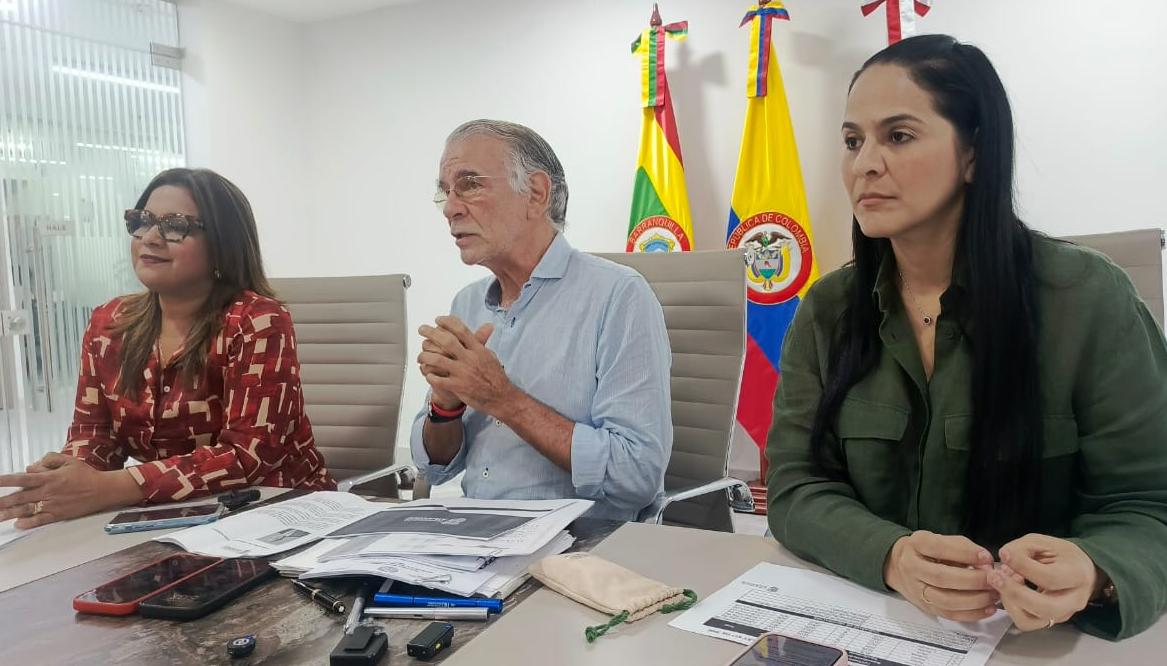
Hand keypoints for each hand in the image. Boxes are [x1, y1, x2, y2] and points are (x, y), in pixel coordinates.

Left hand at [0, 453, 143, 527]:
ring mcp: (52, 505)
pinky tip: (18, 524)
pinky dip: (29, 523)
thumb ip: (49, 459)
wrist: (103, 490)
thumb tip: (31, 466)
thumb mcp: (69, 460)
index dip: (6, 480)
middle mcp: (48, 492)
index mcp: (49, 478)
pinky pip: (40, 520)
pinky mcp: (58, 515)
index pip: (22, 479)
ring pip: (26, 510)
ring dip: (9, 514)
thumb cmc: (86, 474)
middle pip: (20, 497)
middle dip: (2, 501)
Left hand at [417, 316, 511, 414]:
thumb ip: (483, 342)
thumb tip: (487, 326)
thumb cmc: (496, 377)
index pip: (461, 330)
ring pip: (438, 360)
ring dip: (426, 356)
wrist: (500, 397)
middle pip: (447, 341)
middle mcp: (469, 359)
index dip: (447, 323)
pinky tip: (427, 374)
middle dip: (431, 333)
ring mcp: (462, 373)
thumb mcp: (491, 356)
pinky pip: (438, 380)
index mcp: (478, 350)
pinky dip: (430, 376)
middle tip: (422, 329)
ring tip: (421, 355)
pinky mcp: (457, 386)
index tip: (438, 320)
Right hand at [884, 531, 997, 621]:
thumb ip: (961, 547)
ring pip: (946, 600)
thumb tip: (985, 563)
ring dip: (975, 600)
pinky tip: (987, 608)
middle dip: (972, 580)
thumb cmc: (925, 551)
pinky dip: (971, 614)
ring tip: (993, 595)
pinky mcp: (925, 607)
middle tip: (993, 579)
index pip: (939, 548)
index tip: (986, 558)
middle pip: (942, 577)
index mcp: (917, 544)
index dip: (965, 553)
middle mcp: (912, 567)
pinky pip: (949, 614)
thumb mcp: (938, 538)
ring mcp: (917, 590)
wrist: (897, 565)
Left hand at [991, 533, 1098, 630]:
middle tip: (995, 576)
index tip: (1005, 554)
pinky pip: (1024, 622)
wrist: (1081, 571)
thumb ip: (1023, 548)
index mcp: (1078, 575)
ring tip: (1003, 580)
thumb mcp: (1044, 542)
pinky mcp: (1048, 622)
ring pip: (1030, 621)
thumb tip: (1005, 556)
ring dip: (1009, 601)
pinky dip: (1010, 607)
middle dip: (1014, 592)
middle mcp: (1074, 601)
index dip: (1022, 566)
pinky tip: (1009, 590)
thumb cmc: (1062, 555)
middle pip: (1043, 608)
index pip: (1049, 577)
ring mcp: (1062, 615)